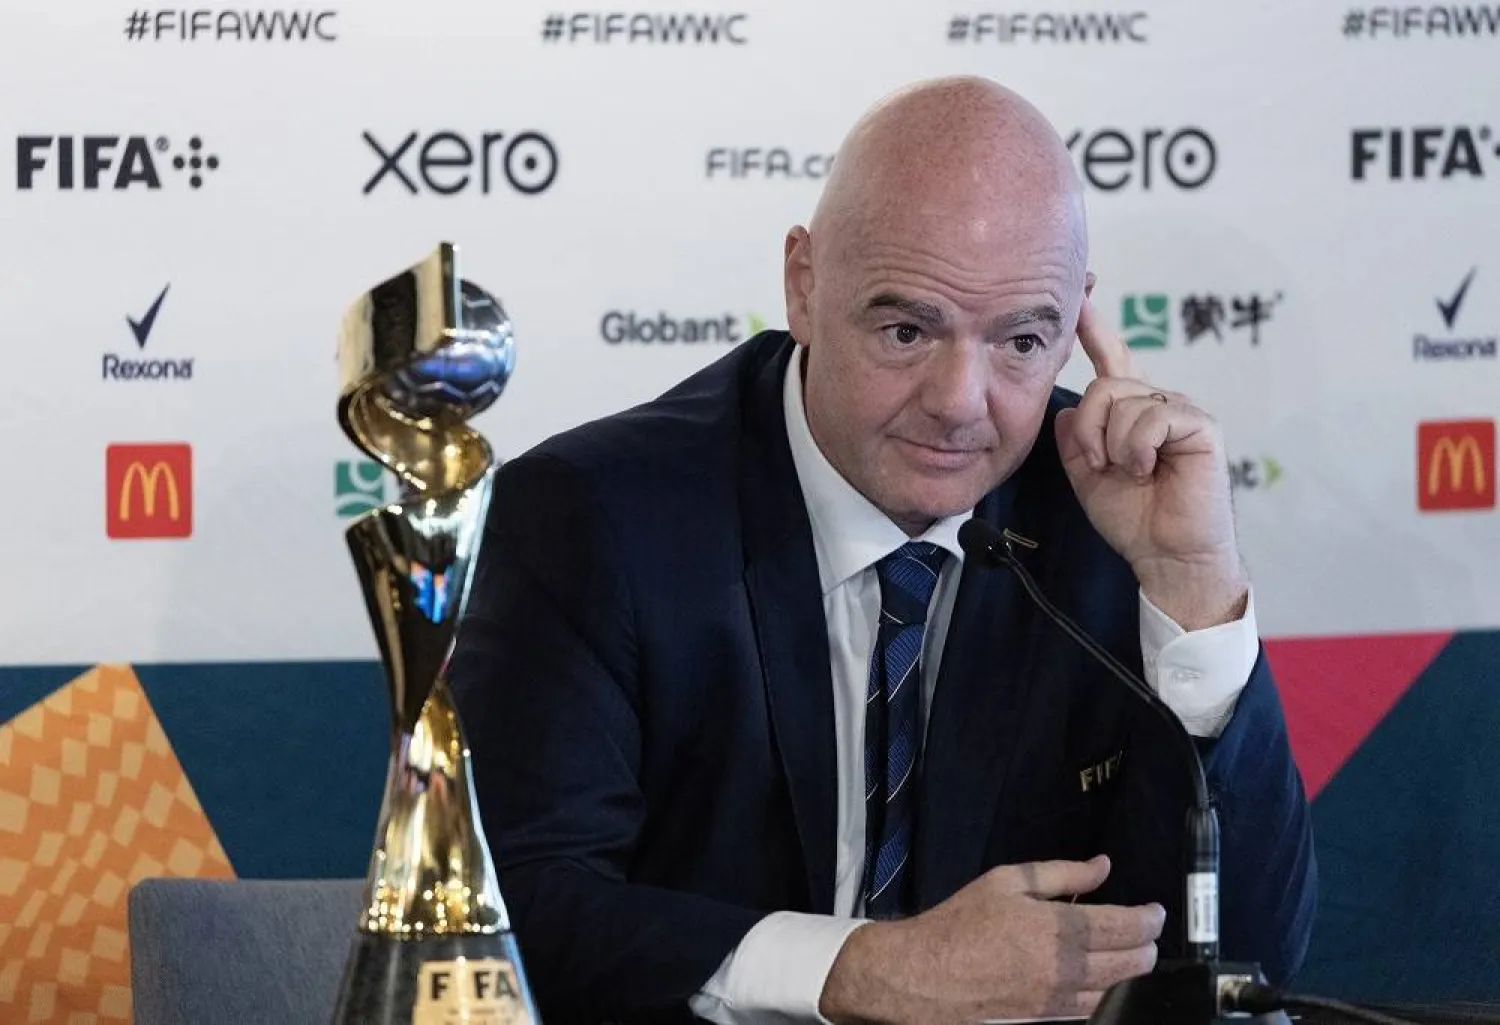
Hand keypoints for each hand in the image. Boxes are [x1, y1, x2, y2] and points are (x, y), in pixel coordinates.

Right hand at [818, 855, 1163, 1024]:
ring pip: (1117, 991)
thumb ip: (1062, 874)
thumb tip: (1103, 866)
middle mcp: (1068, 969)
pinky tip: (1105, 983)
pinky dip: (1108, 995)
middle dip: (1147, 946)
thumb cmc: (963, 921)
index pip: (1124, 926)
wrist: (926, 974)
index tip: (1156, 912)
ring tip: (1133, 956)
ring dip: (1132, 973)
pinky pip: (1093, 1011)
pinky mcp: (1048, 1021)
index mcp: (1059, 929)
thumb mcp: (1008, 881)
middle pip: (1130, 962)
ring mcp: (1060, 1001)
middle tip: (1148, 933)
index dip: (1148, 919)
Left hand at [1053, 274, 1248, 629]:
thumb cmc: (1133, 518)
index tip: (1082, 295)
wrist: (1166, 554)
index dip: (1095, 329)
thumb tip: (1066, 409)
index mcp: (1132, 412)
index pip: (1112, 361)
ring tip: (1132, 473)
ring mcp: (1180, 411)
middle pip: (1103, 386)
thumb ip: (1076, 439)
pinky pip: (1148, 418)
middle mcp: (1158, 404)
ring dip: (1113, 446)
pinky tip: (1148, 469)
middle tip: (1104, 466)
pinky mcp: (1200, 424)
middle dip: (1091, 430)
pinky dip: (1136, 449)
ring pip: (1120, 401)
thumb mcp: (1088, 475)